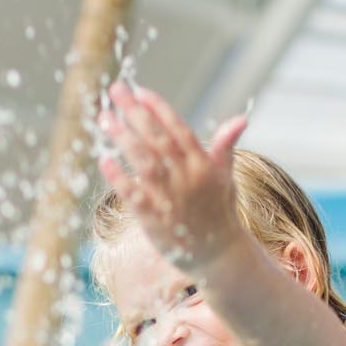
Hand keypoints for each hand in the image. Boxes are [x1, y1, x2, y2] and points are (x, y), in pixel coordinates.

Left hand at [98, 82, 248, 271]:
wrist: (219, 255)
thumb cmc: (219, 212)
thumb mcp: (226, 177)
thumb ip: (225, 147)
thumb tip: (241, 119)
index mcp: (203, 165)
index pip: (179, 129)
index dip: (159, 108)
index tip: (140, 90)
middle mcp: (188, 178)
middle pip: (158, 139)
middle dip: (135, 113)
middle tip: (115, 90)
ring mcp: (171, 199)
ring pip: (144, 162)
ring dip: (124, 138)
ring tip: (105, 118)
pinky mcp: (155, 221)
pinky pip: (134, 196)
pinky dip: (119, 178)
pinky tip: (104, 159)